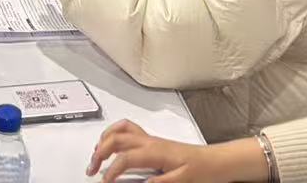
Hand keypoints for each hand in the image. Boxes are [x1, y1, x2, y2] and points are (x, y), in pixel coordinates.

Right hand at [87, 122, 264, 182]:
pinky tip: (112, 144)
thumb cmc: (201, 170)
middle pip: (116, 139)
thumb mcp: (183, 180)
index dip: (112, 171)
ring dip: (104, 140)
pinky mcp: (152, 142)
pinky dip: (114, 134)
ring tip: (96, 155)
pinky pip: (128, 130)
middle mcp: (149, 142)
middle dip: (99, 152)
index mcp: (155, 151)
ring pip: (120, 130)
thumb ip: (161, 182)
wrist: (214, 161)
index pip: (125, 157)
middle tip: (92, 169)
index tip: (105, 182)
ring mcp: (150, 140)